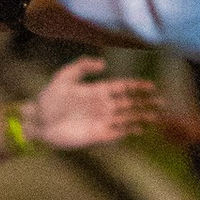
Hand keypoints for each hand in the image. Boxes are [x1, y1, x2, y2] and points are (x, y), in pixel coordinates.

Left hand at [24, 56, 161, 150]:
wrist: (38, 121)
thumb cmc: (48, 98)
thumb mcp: (64, 77)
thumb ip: (82, 66)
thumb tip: (103, 63)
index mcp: (97, 91)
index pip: (123, 87)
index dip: (137, 86)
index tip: (151, 86)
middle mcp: (102, 106)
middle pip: (130, 103)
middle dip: (146, 102)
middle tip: (161, 102)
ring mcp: (100, 121)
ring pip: (127, 119)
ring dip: (141, 117)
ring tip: (156, 117)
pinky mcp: (96, 135)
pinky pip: (116, 134)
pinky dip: (127, 132)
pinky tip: (138, 130)